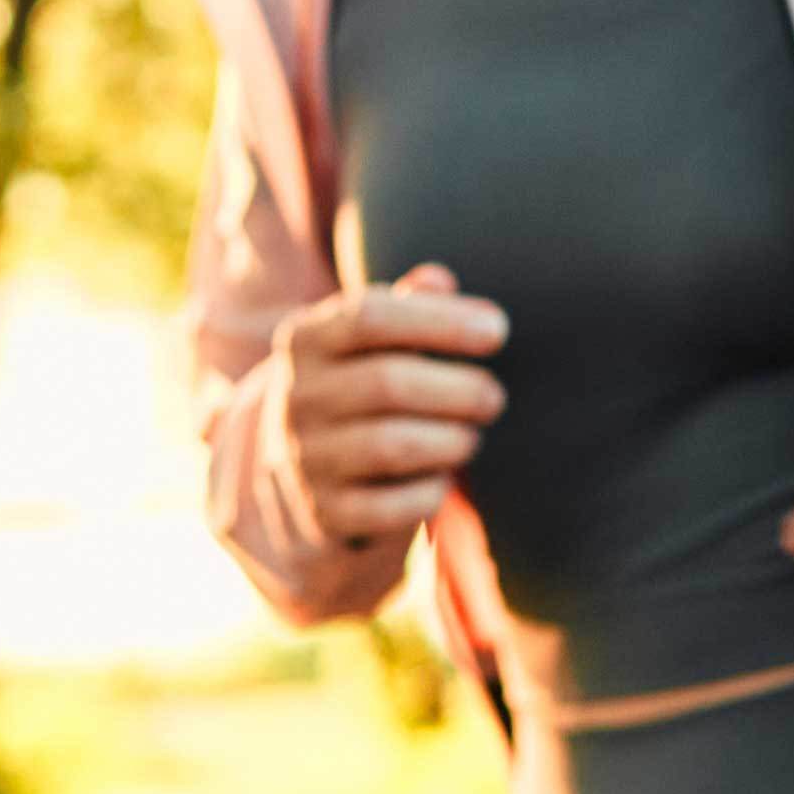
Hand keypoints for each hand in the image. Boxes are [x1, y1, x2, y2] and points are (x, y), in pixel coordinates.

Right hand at [253, 264, 504, 570]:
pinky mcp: (324, 513)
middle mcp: (295, 397)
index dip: (440, 320)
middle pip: (388, 382)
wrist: (305, 475)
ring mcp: (304, 458)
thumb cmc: (360, 387)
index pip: (370, 316)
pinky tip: (443, 478)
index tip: (498, 330)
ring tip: (471, 435)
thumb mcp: (371, 341)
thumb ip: (407, 307)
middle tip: (494, 397)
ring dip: (451, 440)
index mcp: (305, 340)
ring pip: (393, 446)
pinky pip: (391, 506)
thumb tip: (438, 280)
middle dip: (459, 389)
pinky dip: (430, 492)